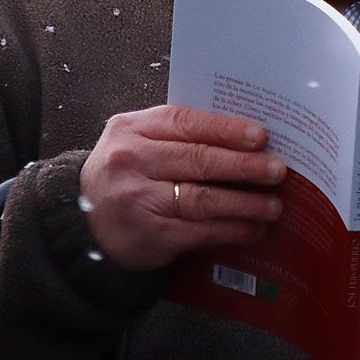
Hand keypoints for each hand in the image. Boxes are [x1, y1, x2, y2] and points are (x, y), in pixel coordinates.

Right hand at [79, 105, 285, 270]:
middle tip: (277, 170)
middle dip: (244, 166)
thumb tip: (244, 138)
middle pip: (199, 160)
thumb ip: (177, 135)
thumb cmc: (124, 175)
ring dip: (245, 203)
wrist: (83, 223)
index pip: (186, 123)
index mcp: (131, 129)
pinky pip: (200, 231)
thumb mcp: (136, 142)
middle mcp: (131, 162)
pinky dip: (231, 230)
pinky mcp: (150, 235)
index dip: (226, 129)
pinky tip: (252, 229)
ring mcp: (138, 200)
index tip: (260, 136)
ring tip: (273, 205)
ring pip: (203, 199)